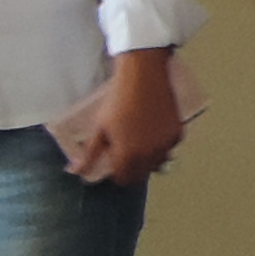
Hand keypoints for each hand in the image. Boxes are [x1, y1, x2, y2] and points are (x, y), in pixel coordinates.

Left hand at [66, 50, 183, 185]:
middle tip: (125, 150)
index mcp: (128, 156)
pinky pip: (169, 148)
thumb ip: (89, 154)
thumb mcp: (99, 127)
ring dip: (148, 159)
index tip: (113, 161)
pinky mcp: (177, 133)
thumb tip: (76, 172)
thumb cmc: (118, 100)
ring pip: (157, 163)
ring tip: (139, 140)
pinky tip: (153, 131)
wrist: (143, 76)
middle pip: (140, 175)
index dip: (116, 172)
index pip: (123, 179)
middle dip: (132, 168)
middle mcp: (149, 155)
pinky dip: (162, 145)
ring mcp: (166, 145)